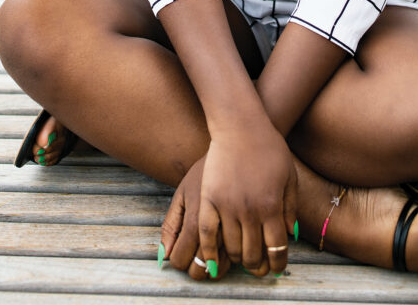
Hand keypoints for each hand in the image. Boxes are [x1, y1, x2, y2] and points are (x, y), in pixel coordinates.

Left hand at [160, 155, 230, 280]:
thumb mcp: (182, 193)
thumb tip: (164, 257)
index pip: (180, 260)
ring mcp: (236, 230)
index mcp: (195, 220)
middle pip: (201, 270)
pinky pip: (240, 257)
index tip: (183, 256)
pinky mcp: (254, 227)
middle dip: (197, 270)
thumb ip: (171, 225)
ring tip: (214, 257)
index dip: (179, 261)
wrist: (235, 148)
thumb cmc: (205, 172)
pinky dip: (235, 260)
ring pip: (224, 268)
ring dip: (218, 268)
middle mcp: (217, 228)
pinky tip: (231, 250)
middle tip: (198, 262)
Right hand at [198, 123, 297, 276]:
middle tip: (258, 265)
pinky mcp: (209, 198)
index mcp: (272, 206)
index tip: (276, 267)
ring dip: (237, 257)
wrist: (241, 126)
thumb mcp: (289, 176)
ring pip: (231, 247)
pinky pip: (207, 234)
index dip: (277, 263)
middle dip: (257, 265)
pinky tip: (214, 259)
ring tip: (240, 256)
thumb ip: (290, 208)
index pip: (276, 248)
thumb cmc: (269, 147)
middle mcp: (250, 210)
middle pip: (253, 254)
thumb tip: (290, 236)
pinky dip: (210, 251)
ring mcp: (227, 205)